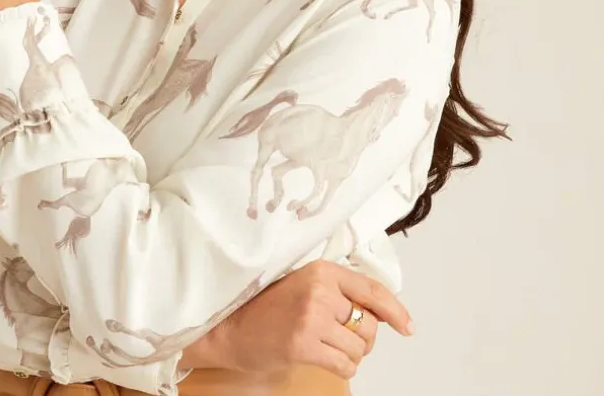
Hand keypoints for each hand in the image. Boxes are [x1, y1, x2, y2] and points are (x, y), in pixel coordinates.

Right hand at [208, 259, 413, 379]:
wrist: (230, 326)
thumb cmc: (267, 306)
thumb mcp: (304, 284)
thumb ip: (338, 291)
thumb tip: (382, 312)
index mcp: (321, 270)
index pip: (372, 289)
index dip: (396, 311)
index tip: (407, 327)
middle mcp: (319, 290)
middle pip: (369, 324)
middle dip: (363, 338)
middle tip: (340, 338)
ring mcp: (311, 317)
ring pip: (359, 348)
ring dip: (350, 354)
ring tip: (326, 347)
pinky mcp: (303, 344)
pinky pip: (345, 365)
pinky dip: (342, 367)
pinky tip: (323, 358)